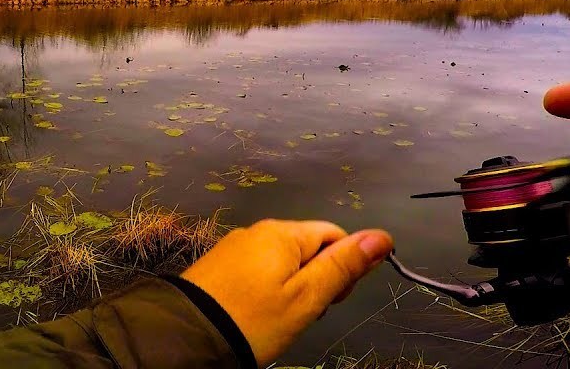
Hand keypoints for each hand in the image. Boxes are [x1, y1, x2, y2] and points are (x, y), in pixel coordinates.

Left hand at [180, 219, 392, 366]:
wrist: (188, 338)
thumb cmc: (254, 320)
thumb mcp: (306, 298)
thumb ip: (343, 266)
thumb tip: (381, 236)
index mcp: (282, 232)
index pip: (333, 235)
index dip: (344, 266)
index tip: (332, 300)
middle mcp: (257, 230)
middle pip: (307, 247)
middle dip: (316, 279)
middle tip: (304, 313)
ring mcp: (234, 247)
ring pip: (283, 262)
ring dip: (293, 287)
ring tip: (280, 319)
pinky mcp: (218, 266)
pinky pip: (258, 270)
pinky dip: (267, 290)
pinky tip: (260, 315)